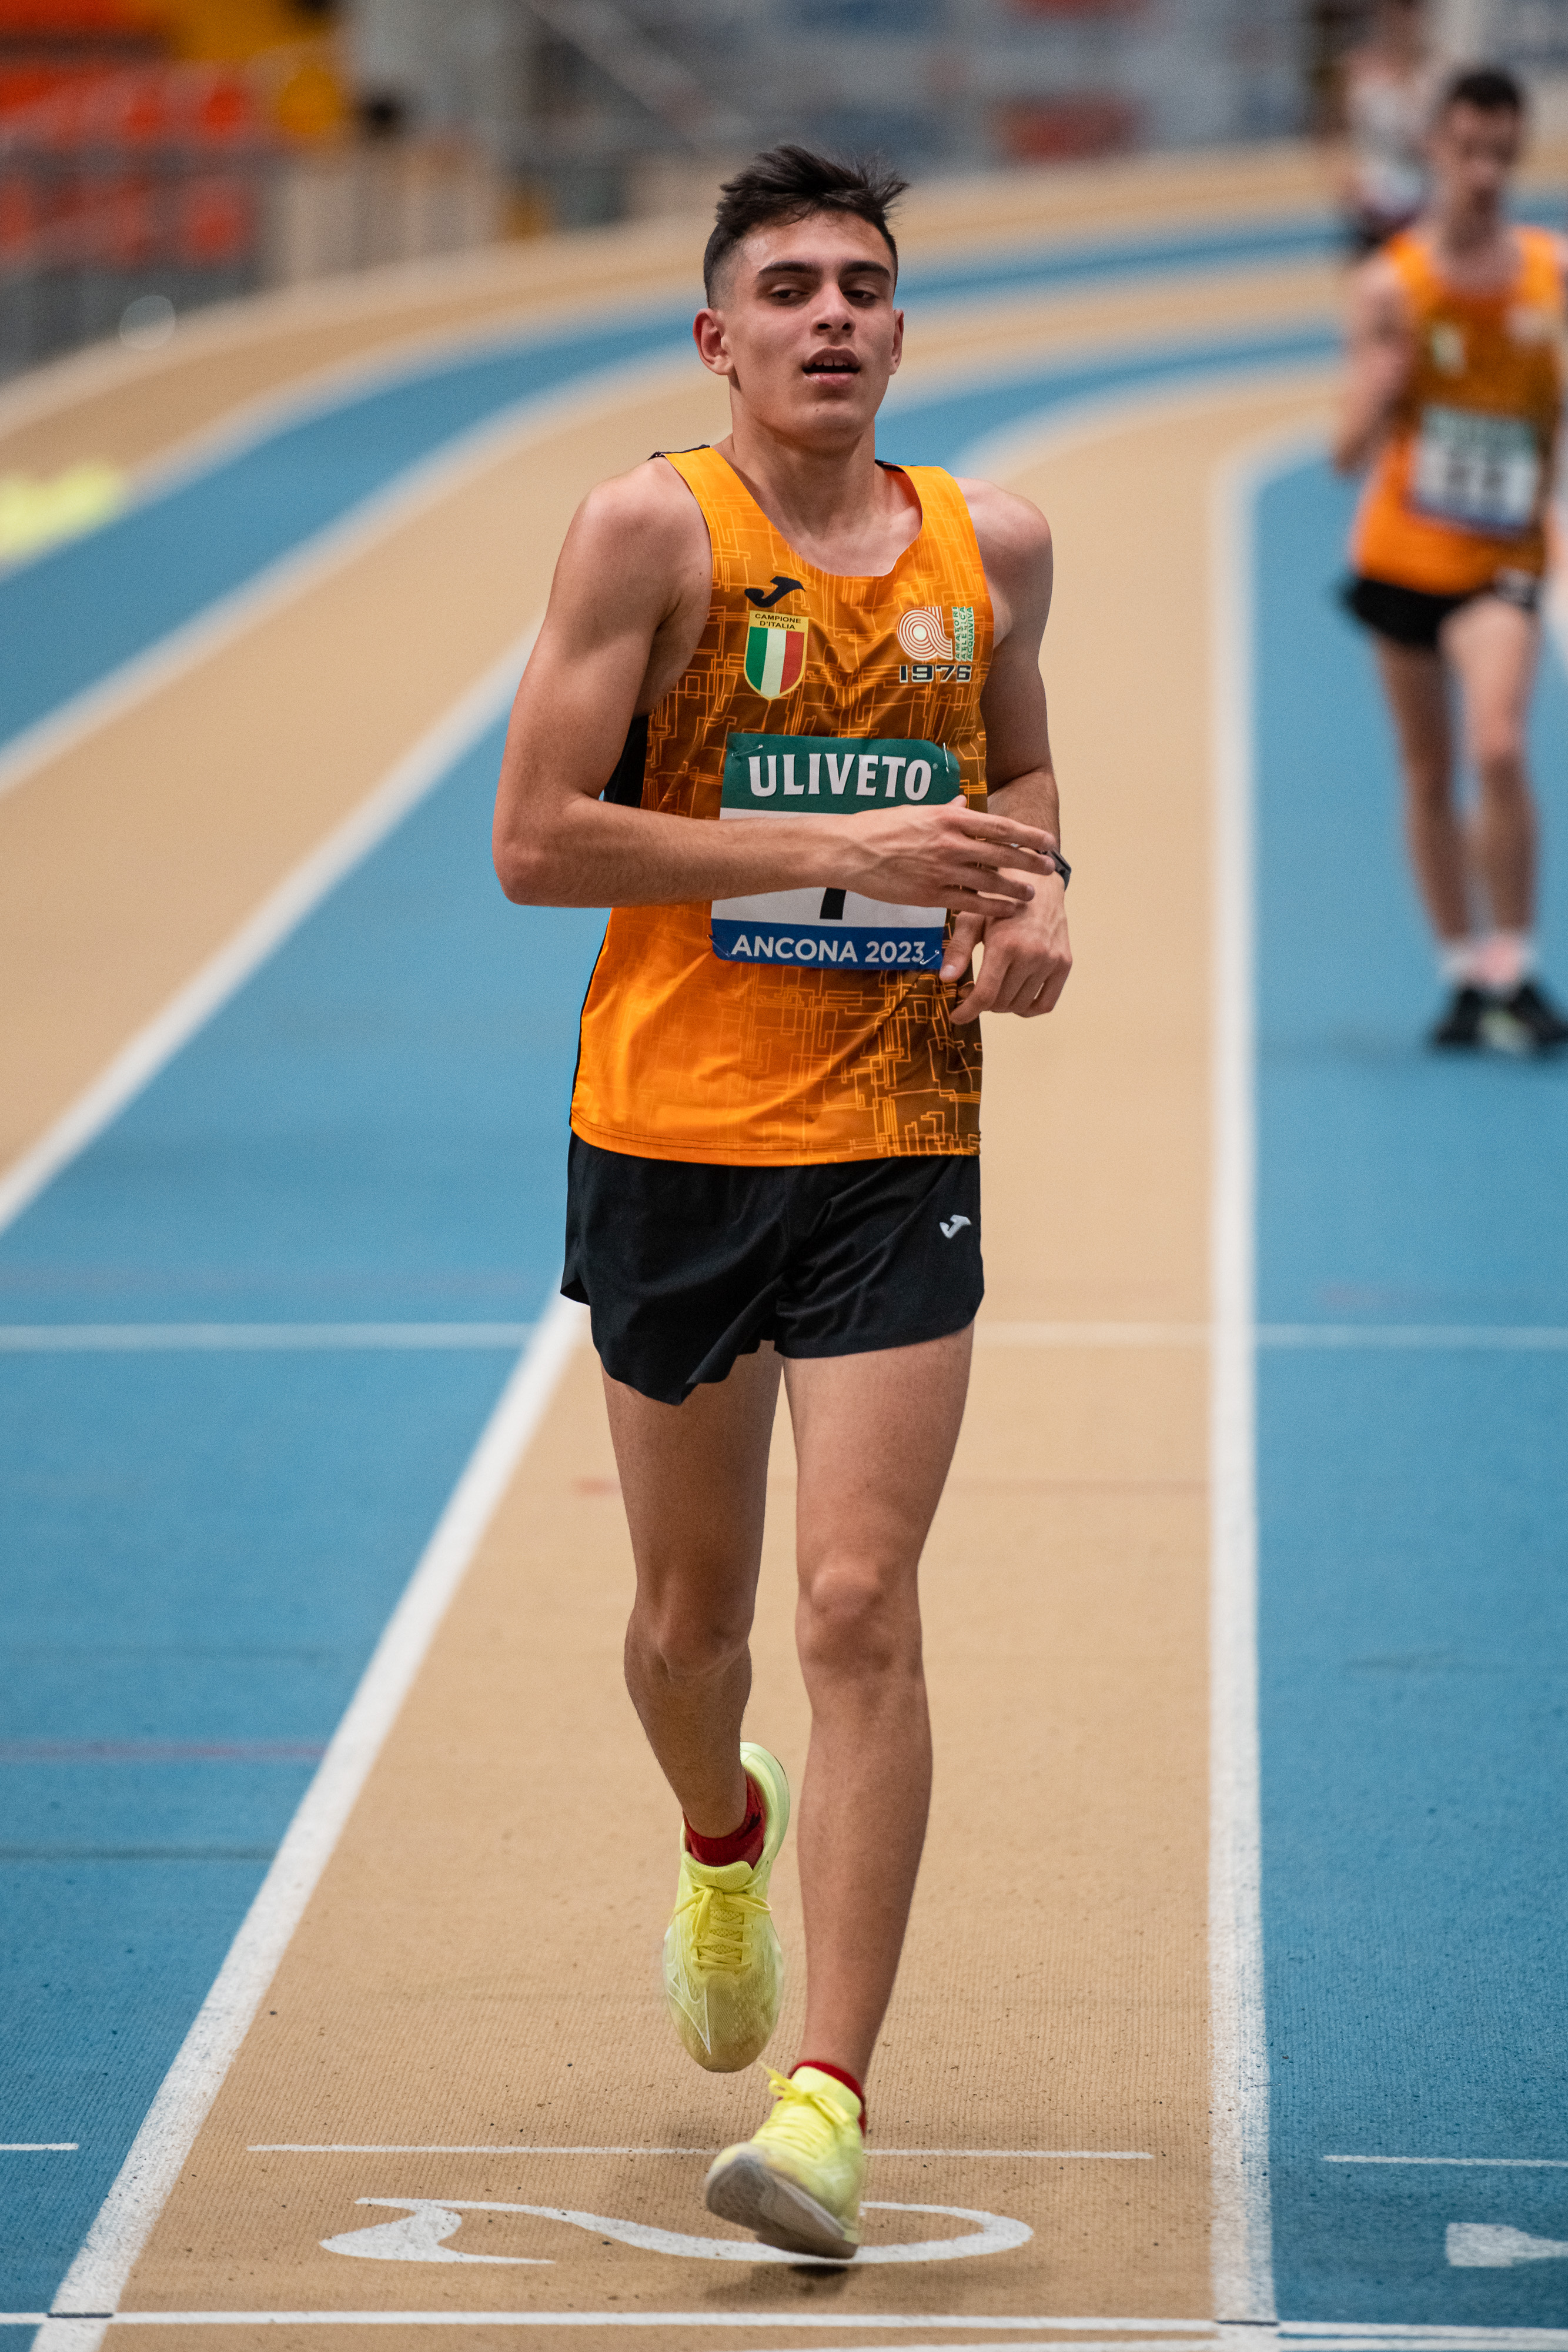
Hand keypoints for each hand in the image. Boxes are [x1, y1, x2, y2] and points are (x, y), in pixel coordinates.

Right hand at [840, 804, 1056, 910]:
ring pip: (990, 882)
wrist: (849, 850)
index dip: (1029, 836)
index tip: (1048, 841)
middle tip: (1050, 869)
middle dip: (1030, 863)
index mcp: (949, 818)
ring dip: (1015, 890)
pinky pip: (970, 903)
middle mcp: (951, 843)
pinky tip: (1006, 912)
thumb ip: (946, 810)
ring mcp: (941, 870)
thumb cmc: (880, 827)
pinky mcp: (930, 894)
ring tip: (1030, 895)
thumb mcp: (916, 810)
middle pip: (1002, 854)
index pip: (1000, 827)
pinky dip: (992, 908)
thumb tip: (965, 803)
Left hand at [942, 870, 1070, 1023]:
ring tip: (995, 989)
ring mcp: (1051, 961)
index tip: (956, 1017)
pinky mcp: (1064, 963)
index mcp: (1005, 945)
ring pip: (1021, 1006)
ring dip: (1003, 1005)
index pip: (985, 995)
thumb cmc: (1000, 901)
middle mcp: (1032, 955)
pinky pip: (1046, 1003)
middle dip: (983, 1003)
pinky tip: (1016, 997)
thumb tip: (946, 980)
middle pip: (1001, 1003)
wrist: (1039, 885)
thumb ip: (958, 949)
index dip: (967, 1011)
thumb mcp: (972, 919)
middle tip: (974, 992)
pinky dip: (1028, 1008)